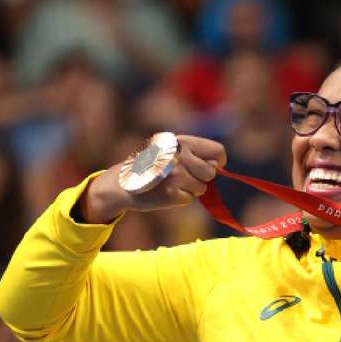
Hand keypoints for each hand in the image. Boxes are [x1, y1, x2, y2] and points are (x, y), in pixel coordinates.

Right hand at [81, 135, 226, 222]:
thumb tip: (218, 166)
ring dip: (190, 189)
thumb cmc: (152, 165)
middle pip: (211, 173)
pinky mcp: (170, 194)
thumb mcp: (170, 149)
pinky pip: (189, 199)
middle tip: (184, 176)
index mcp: (180, 142)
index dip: (218, 162)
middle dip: (201, 177)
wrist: (122, 182)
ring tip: (172, 183)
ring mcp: (175, 176)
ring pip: (201, 188)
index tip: (213, 166)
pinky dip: (180, 198)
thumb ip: (194, 152)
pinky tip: (165, 192)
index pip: (217, 152)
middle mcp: (179, 157)